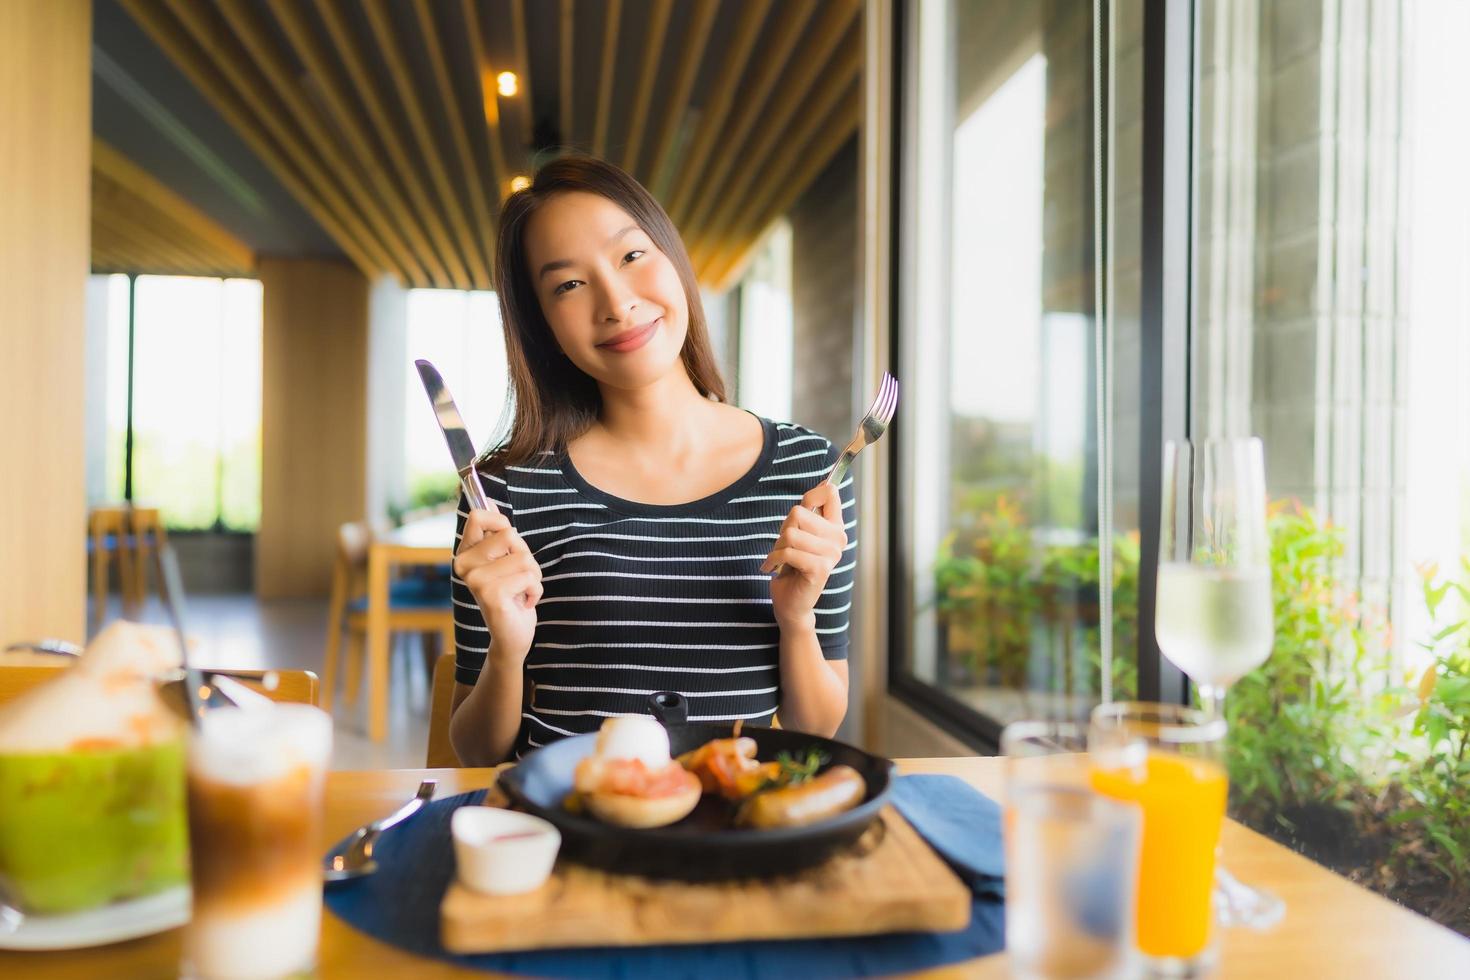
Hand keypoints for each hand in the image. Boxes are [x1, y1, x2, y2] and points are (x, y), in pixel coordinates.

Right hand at [453, 507, 541, 663]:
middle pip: (509, 534)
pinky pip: (529, 577)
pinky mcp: (490, 595)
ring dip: (533, 575)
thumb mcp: (505, 560)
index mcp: (465, 553)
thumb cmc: (512, 594)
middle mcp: (464, 565)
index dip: (500, 522)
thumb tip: (487, 502)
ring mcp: (475, 580)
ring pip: (523, 557)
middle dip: (525, 555)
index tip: (509, 540)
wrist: (512, 636)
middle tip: (518, 577)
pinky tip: (523, 603)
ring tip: (521, 590)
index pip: (478, 517)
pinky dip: (535, 590)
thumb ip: (496, 535)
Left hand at [762, 481, 845, 630]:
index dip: (810, 496)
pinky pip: (788, 552)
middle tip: (785, 546)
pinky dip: (774, 559)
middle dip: (783, 530)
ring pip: (791, 534)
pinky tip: (773, 568)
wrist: (791, 603)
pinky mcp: (820, 569)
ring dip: (777, 547)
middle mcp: (839, 539)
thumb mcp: (801, 534)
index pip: (830, 493)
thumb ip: (811, 511)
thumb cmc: (793, 566)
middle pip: (798, 513)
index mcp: (836, 527)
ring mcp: (832, 554)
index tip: (802, 512)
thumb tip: (827, 482)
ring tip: (780, 558)